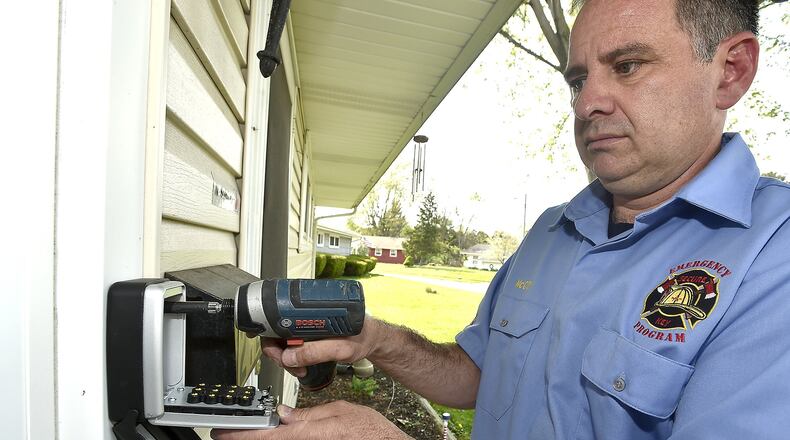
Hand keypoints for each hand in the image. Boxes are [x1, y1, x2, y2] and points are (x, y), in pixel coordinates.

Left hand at [210, 401, 411, 439]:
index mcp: (311, 434)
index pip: (268, 437)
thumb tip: (284, 415)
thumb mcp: (339, 411)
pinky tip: (276, 435)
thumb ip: (309, 415)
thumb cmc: (370, 432)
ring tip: (250, 431)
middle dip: (249, 437)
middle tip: (228, 432)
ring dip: (265, 439)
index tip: (222, 432)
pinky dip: (281, 439)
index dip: (242, 435)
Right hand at [259, 316, 379, 377]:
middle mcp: (306, 313)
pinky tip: (301, 362)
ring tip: (300, 368)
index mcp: (311, 309)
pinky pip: (292, 342)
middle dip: (279, 352)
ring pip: (283, 339)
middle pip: (276, 331)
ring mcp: (307, 322)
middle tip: (290, 365)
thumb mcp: (341, 348)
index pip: (277, 319)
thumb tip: (288, 356)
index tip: (278, 354)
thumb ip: (316, 352)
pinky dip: (292, 355)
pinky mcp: (309, 331)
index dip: (272, 338)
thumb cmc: (363, 337)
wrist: (374, 339)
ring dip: (285, 356)